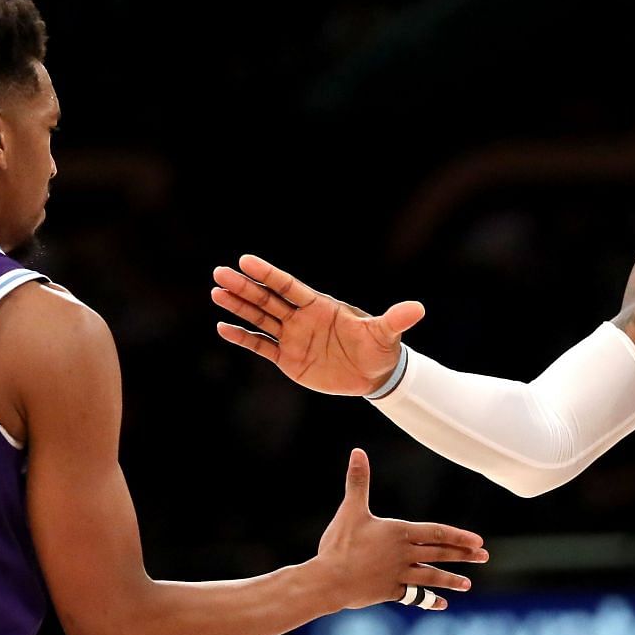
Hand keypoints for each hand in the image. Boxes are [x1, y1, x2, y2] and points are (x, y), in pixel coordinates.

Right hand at [213, 254, 424, 396]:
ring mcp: (292, 337)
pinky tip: (222, 327)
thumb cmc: (379, 349)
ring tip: (216, 293)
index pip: (289, 287)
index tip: (246, 261)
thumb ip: (395, 320)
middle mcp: (301, 318)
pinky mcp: (288, 358)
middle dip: (244, 287)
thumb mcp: (386, 334)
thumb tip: (418, 309)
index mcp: (320, 306)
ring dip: (238, 306)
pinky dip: (242, 337)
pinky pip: (260, 346)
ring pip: (260, 318)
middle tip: (219, 273)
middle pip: (268, 299)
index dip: (268, 274)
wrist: (373, 374)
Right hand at [315, 449, 486, 610]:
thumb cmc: (339, 543)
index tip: (477, 541)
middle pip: (440, 554)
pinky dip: (429, 600)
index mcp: (399, 533)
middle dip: (464, 555)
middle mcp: (404, 555)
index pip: (437, 533)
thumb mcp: (350, 509)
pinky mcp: (390, 592)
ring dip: (451, 580)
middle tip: (484, 556)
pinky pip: (415, 597)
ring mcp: (399, 575)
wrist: (328, 580)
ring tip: (467, 584)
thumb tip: (357, 451)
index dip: (458, 536)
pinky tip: (442, 604)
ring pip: (431, 577)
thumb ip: (358, 480)